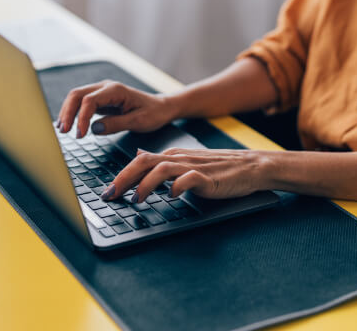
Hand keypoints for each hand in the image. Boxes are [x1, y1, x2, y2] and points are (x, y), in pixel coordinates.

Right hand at [56, 80, 177, 137]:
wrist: (162, 107)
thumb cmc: (154, 113)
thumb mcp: (138, 122)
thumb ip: (116, 124)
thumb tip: (93, 129)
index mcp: (116, 90)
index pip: (89, 100)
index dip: (81, 117)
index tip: (79, 134)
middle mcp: (106, 87)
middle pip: (77, 95)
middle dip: (68, 112)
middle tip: (64, 132)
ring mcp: (102, 92)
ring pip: (77, 98)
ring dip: (68, 112)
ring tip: (63, 130)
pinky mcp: (101, 99)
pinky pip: (82, 103)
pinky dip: (74, 113)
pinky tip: (69, 124)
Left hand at [101, 147, 270, 202]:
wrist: (249, 166)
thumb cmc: (217, 168)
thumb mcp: (184, 162)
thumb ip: (161, 161)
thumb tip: (138, 156)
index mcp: (172, 156)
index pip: (139, 162)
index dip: (120, 176)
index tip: (106, 193)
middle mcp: (179, 158)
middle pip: (145, 162)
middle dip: (124, 178)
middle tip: (110, 195)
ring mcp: (193, 167)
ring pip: (162, 169)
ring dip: (146, 185)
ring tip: (137, 200)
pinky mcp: (208, 178)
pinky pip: (189, 179)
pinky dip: (177, 187)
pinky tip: (171, 197)